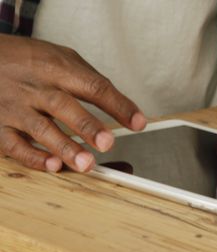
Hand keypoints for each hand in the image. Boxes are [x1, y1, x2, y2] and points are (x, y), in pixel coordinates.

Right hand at [0, 33, 145, 172]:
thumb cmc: (28, 61)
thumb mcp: (61, 58)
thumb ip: (91, 82)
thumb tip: (124, 108)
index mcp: (57, 68)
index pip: (93, 86)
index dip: (118, 105)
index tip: (138, 123)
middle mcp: (36, 87)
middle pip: (64, 106)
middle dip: (87, 126)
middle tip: (107, 143)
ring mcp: (16, 107)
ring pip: (40, 128)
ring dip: (64, 147)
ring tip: (86, 163)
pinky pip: (14, 144)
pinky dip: (33, 157)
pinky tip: (52, 166)